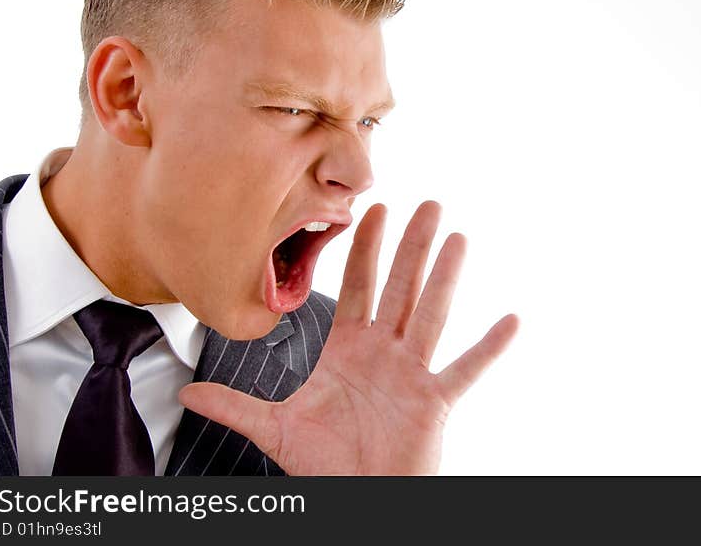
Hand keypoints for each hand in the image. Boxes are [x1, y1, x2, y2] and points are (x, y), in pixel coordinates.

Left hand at [178, 201, 518, 474]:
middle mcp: (384, 352)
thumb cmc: (325, 465)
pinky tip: (510, 320)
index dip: (365, 248)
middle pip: (400, 287)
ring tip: (458, 238)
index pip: (357, 286)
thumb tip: (189, 391)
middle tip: (428, 202)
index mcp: (349, 349)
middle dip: (411, 244)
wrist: (356, 498)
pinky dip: (488, 347)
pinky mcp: (434, 401)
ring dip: (445, 277)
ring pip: (430, 314)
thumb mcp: (276, 429)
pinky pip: (464, 369)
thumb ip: (236, 405)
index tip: (373, 210)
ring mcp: (412, 373)